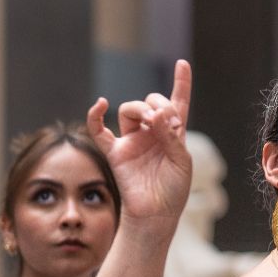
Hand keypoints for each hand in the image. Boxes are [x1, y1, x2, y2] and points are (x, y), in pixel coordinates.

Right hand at [86, 59, 193, 223]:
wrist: (156, 212)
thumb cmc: (173, 189)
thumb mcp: (181, 160)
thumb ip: (171, 135)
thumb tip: (156, 112)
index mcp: (172, 133)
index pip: (178, 103)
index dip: (180, 83)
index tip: (182, 64)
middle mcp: (151, 133)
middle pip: (150, 102)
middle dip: (158, 104)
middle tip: (165, 120)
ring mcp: (132, 140)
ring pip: (129, 109)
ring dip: (140, 108)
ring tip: (151, 120)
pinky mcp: (115, 151)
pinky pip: (99, 129)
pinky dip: (95, 115)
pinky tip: (100, 104)